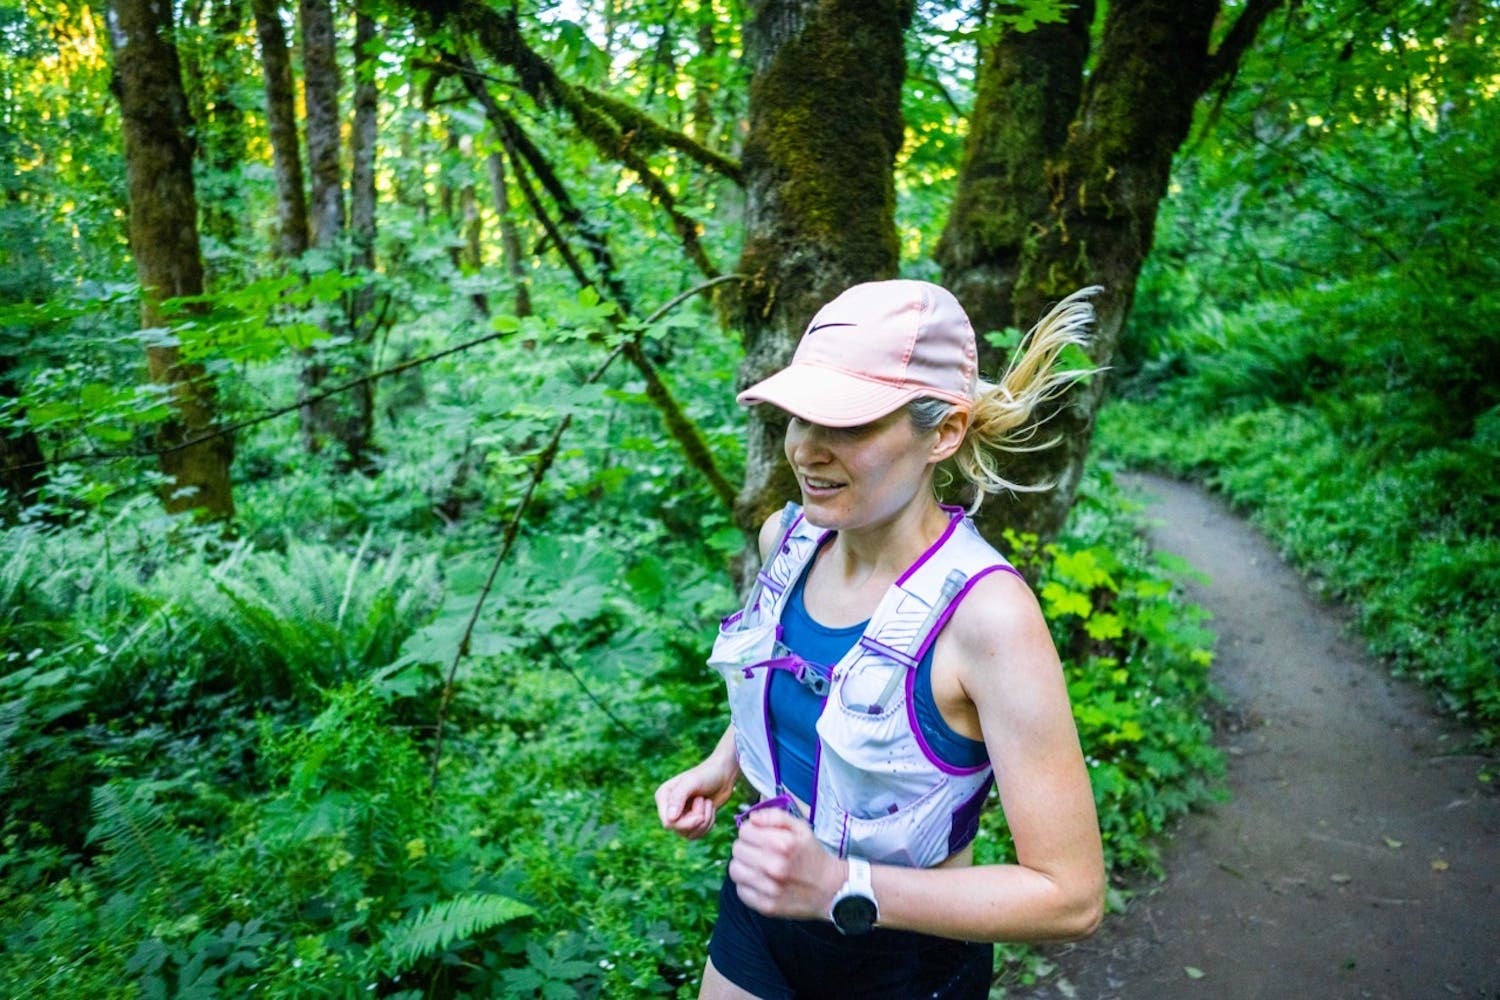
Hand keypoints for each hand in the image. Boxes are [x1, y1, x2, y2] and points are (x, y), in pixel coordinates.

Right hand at [655, 754, 738, 839]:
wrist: (724, 775)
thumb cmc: (707, 774)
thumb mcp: (692, 782)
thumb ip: (678, 797)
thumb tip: (670, 819)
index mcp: (663, 796)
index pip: (668, 822)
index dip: (684, 824)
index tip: (699, 817)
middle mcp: (669, 808)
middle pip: (679, 830)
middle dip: (697, 820)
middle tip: (705, 801)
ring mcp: (681, 816)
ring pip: (690, 834)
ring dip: (705, 820)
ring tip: (708, 802)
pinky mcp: (692, 822)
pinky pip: (698, 834)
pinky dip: (709, 824)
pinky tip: (711, 809)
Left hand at [728, 807, 844, 920]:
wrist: (831, 889)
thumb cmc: (813, 856)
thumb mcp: (801, 828)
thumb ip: (775, 816)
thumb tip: (752, 818)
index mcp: (782, 844)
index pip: (744, 832)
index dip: (750, 831)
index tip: (758, 836)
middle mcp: (774, 866)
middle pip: (737, 850)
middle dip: (746, 847)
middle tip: (758, 851)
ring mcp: (770, 889)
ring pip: (735, 871)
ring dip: (744, 866)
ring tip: (757, 866)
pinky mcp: (766, 906)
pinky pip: (741, 891)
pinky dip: (747, 885)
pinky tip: (760, 881)